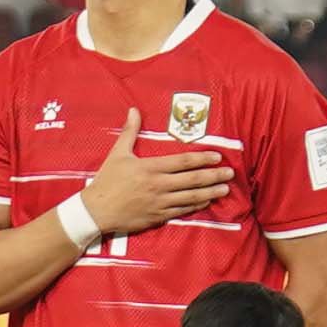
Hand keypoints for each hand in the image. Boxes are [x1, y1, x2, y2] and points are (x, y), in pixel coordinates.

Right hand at [73, 136, 237, 241]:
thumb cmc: (107, 181)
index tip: (217, 157)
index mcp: (151, 168)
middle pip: (192, 180)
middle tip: (230, 174)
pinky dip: (195, 206)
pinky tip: (206, 202)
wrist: (96, 211)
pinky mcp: (157, 216)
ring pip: (191, 197)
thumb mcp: (117, 153)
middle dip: (213, 176)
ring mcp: (160, 202)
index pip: (183, 162)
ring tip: (225, 189)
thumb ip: (130, 132)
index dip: (202, 159)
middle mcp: (159, 185)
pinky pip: (181, 211)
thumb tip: (134, 110)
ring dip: (210, 193)